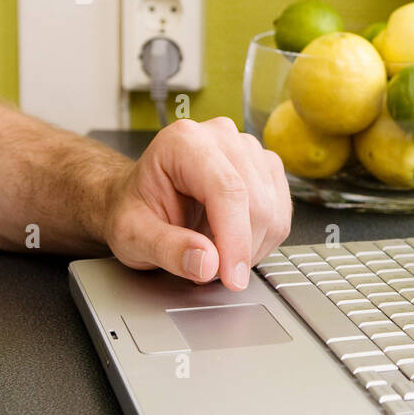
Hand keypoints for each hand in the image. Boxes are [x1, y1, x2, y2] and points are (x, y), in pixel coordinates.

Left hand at [102, 117, 291, 289]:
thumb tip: (207, 264)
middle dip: (240, 249)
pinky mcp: (266, 169)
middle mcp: (221, 137)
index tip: (231, 277)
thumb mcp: (132, 236)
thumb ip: (167, 249)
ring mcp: (249, 150)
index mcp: (183, 141)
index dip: (235, 239)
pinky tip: (231, 241)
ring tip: (213, 249)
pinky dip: (261, 240)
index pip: (227, 189)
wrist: (140, 199)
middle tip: (209, 270)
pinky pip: (281, 215)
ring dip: (249, 246)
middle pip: (256, 202)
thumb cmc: (134, 210)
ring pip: (273, 212)